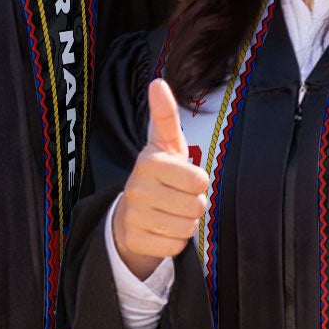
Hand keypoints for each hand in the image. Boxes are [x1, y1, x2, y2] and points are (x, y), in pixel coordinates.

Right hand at [111, 78, 209, 279]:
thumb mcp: (164, 144)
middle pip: (196, 206)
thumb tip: (157, 82)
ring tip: (169, 212)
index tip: (184, 177)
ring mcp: (133, 216)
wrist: (129, 214)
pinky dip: (174, 241)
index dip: (198, 182)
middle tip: (177, 198)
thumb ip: (165, 115)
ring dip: (185, 223)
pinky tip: (161, 229)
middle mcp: (137, 188)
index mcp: (148, 162)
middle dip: (194, 205)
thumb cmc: (158, 174)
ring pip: (187, 228)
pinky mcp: (134, 240)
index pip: (199, 180)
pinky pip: (175, 246)